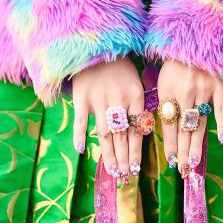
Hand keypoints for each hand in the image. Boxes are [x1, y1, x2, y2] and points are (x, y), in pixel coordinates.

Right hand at [72, 57, 143, 182]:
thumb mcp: (137, 82)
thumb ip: (138, 106)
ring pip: (104, 134)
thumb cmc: (119, 66)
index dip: (135, 153)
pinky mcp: (82, 98)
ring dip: (108, 155)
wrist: (97, 45)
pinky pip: (81, 121)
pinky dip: (80, 135)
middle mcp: (119, 102)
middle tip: (125, 177)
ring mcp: (99, 101)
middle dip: (124, 160)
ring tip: (112, 171)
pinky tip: (81, 150)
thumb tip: (142, 132)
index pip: (136, 132)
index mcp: (136, 98)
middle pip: (121, 138)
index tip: (135, 170)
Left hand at [157, 60, 222, 176]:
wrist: (200, 36)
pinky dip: (222, 125)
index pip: (168, 125)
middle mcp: (184, 93)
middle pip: (183, 129)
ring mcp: (203, 90)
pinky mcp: (219, 87)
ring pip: (199, 124)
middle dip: (182, 152)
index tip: (171, 162)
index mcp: (168, 91)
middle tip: (182, 170)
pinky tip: (222, 140)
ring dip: (196, 146)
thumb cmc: (179, 60)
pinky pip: (220, 110)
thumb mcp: (165, 78)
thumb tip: (164, 127)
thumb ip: (165, 101)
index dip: (170, 144)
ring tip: (194, 164)